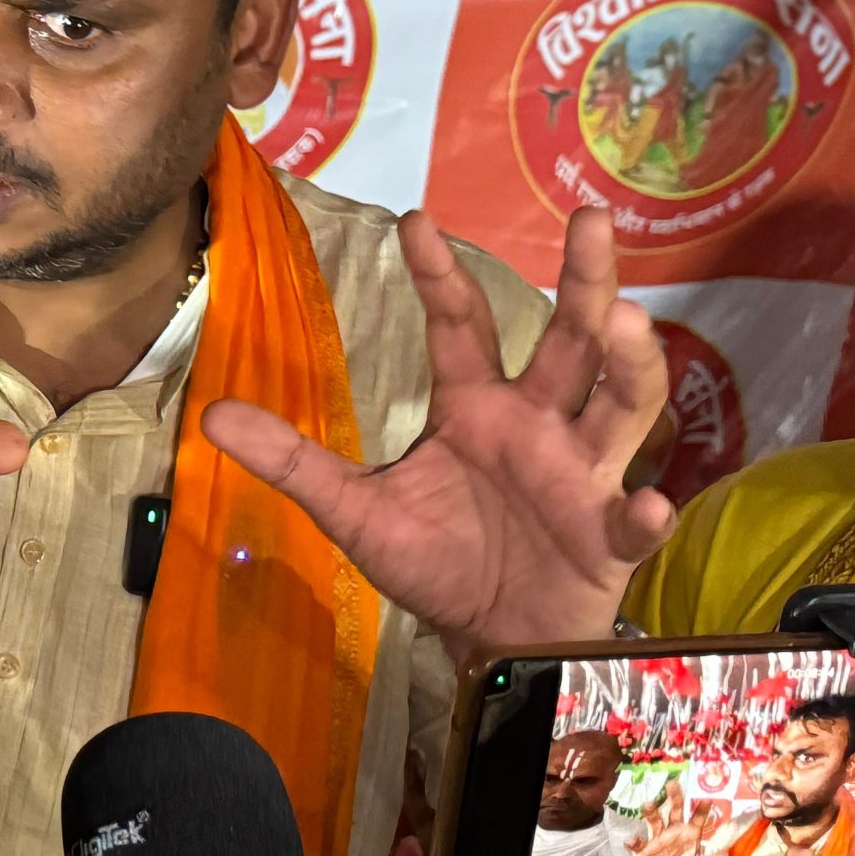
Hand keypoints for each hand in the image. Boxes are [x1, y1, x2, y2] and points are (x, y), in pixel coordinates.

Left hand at [201, 207, 675, 661]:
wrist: (491, 637)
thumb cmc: (434, 561)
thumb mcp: (352, 510)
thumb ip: (291, 461)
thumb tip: (208, 415)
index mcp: (475, 407)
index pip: (460, 326)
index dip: (439, 275)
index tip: (414, 220)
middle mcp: (538, 424)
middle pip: (570, 341)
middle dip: (585, 281)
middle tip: (590, 218)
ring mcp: (584, 475)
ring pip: (621, 407)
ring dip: (630, 366)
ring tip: (629, 320)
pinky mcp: (611, 537)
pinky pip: (634, 522)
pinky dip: (646, 516)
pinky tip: (644, 509)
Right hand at [632, 787, 711, 855]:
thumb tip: (725, 855)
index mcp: (688, 836)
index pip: (696, 819)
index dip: (702, 809)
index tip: (707, 797)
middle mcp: (673, 831)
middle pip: (674, 811)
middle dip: (674, 797)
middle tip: (673, 783)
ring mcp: (657, 836)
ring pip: (654, 820)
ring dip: (651, 812)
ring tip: (647, 805)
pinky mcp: (643, 845)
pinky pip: (638, 842)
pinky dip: (634, 842)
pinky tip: (632, 843)